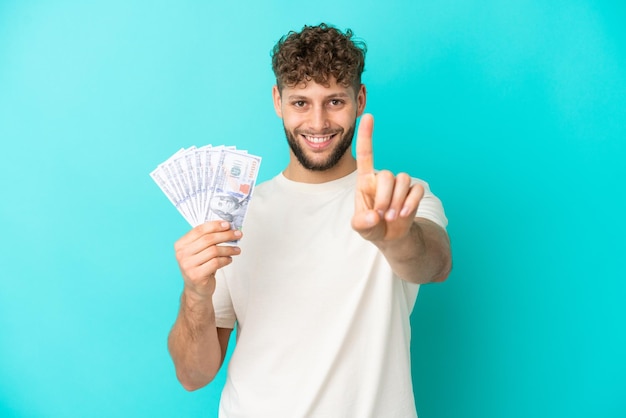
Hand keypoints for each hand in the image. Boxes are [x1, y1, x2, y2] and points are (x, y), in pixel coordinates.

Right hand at [174, 221, 241, 299]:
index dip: (215, 225)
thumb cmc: (199, 267)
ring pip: (214, 251)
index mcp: (181, 245)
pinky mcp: (196, 276)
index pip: (199, 230)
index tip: (228, 225)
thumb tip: (226, 227)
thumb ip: (207, 238)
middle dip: (226, 235)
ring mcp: (188, 265)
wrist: (196, 289)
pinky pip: (216, 263)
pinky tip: (229, 259)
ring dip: (228, 249)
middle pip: (208, 239)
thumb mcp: (199, 251)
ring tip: (236, 250)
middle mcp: (182, 254)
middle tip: (237, 235)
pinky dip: (226, 260)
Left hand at [351, 114, 424, 242]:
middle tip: (382, 215)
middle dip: (385, 197)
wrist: (390, 237)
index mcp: (365, 181)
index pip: (366, 154)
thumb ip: (362, 223)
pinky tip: (404, 214)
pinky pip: (417, 189)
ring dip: (397, 200)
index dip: (366, 135)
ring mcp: (399, 185)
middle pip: (388, 174)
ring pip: (403, 179)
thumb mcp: (361, 227)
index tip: (368, 116)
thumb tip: (374, 216)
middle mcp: (383, 178)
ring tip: (392, 217)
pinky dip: (411, 202)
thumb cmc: (371, 226)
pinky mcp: (413, 192)